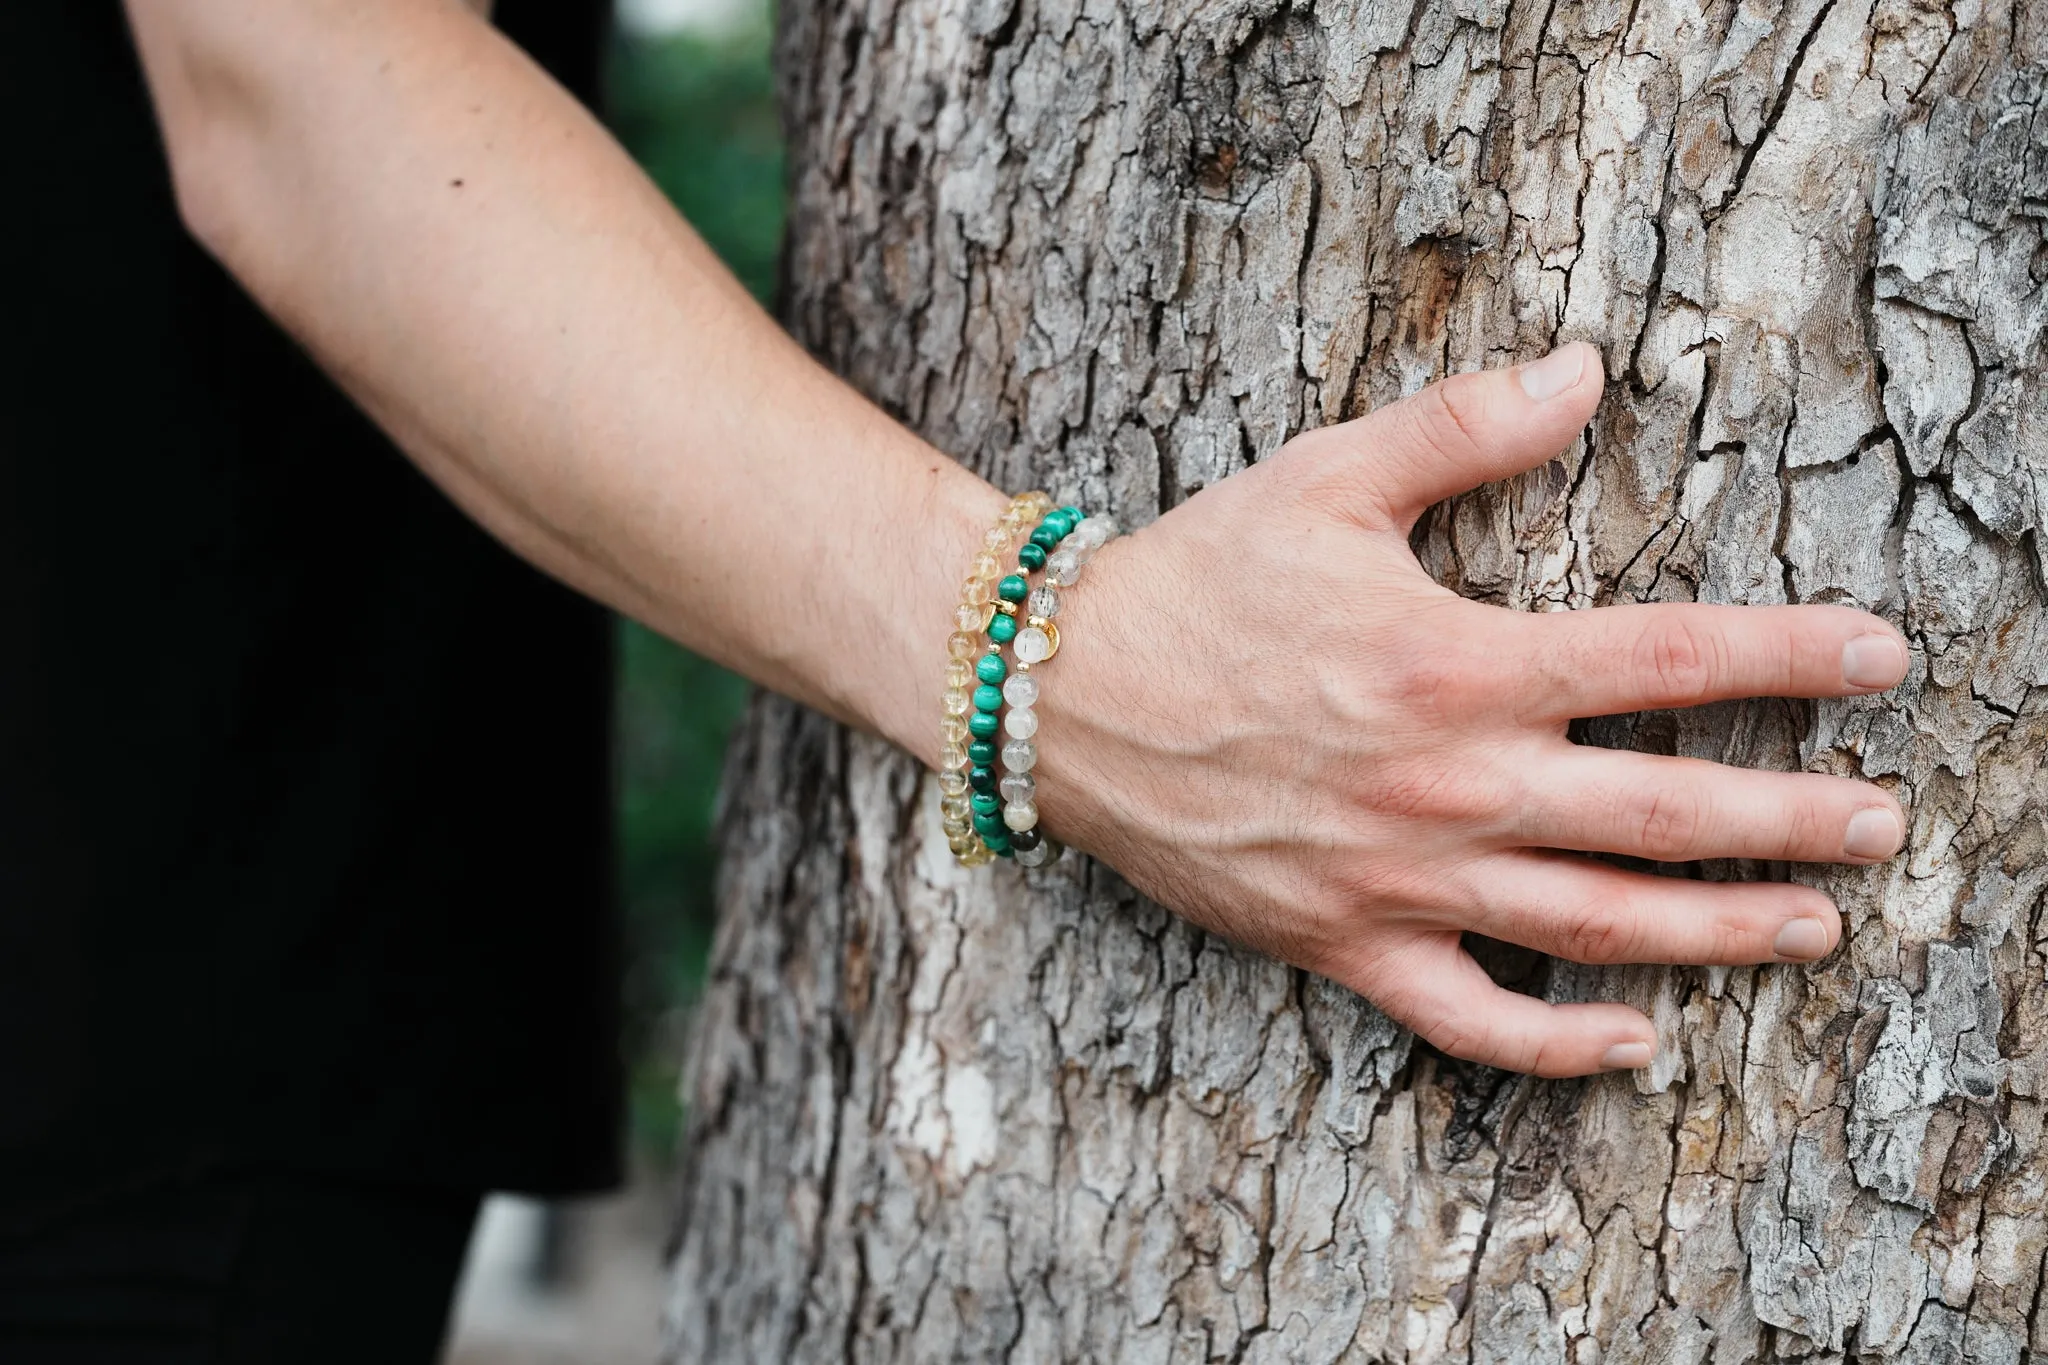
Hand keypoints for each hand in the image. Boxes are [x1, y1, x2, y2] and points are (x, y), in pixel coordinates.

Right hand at [1040, 343, 1908, 1077]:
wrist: (1061, 694)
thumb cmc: (1198, 579)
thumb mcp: (1329, 477)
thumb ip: (1467, 425)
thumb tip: (1586, 366)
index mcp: (1458, 664)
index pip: (1666, 663)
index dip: (1790, 656)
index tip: (1881, 657)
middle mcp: (1450, 786)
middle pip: (1663, 815)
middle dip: (1794, 820)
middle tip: (1887, 822)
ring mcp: (1400, 880)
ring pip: (1595, 929)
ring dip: (1722, 934)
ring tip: (1817, 927)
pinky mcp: (1343, 943)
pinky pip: (1468, 1021)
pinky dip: (1557, 1046)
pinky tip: (1636, 1044)